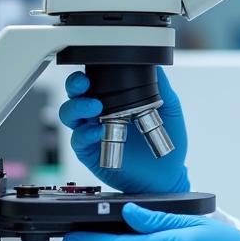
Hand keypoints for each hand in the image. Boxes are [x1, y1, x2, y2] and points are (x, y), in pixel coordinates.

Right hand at [58, 67, 189, 193]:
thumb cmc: (168, 142)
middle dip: (75, 86)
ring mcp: (93, 132)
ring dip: (77, 107)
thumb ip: (162, 88)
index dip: (88, 74)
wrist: (167, 175)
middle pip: (75, 95)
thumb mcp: (169, 109)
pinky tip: (97, 131)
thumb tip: (156, 65)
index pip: (94, 82)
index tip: (92, 71)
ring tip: (95, 107)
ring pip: (70, 115)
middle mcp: (99, 114)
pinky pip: (78, 140)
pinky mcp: (90, 152)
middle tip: (84, 85)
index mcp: (116, 100)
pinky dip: (85, 133)